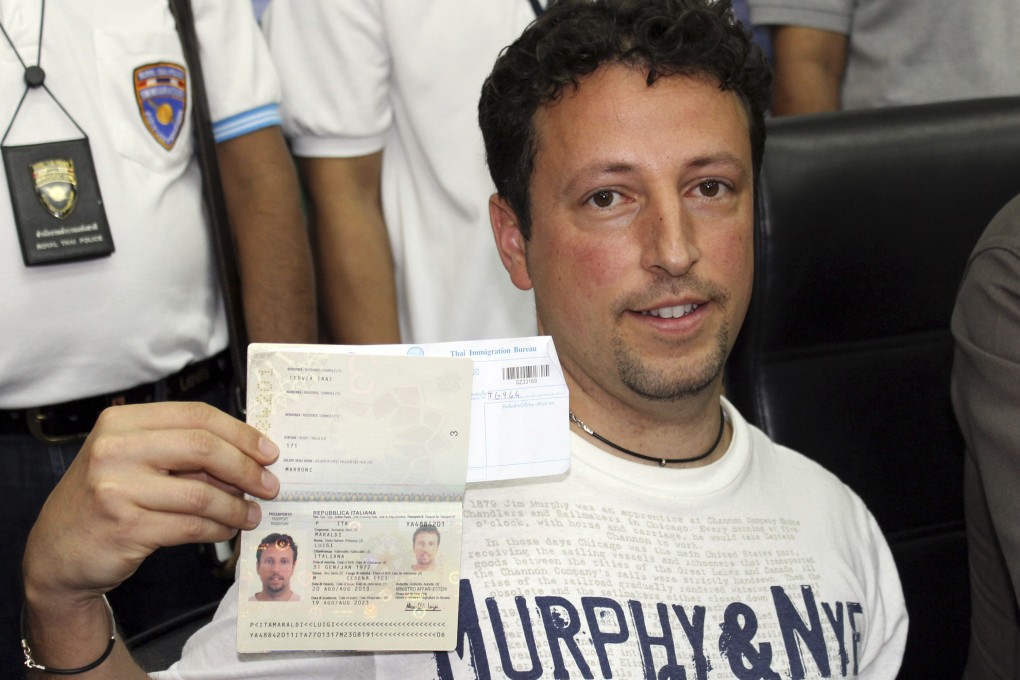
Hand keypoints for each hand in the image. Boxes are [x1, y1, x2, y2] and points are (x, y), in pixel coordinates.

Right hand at [23, 402, 279, 603]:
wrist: (57, 552)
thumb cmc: (106, 499)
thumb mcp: (135, 460)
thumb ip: (181, 451)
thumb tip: (249, 455)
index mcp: (122, 422)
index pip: (196, 416)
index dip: (240, 433)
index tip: (268, 451)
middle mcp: (115, 449)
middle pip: (203, 447)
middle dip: (246, 468)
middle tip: (269, 485)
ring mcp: (116, 488)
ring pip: (200, 493)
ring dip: (235, 506)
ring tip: (251, 513)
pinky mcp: (125, 526)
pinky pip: (189, 526)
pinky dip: (217, 528)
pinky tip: (226, 530)